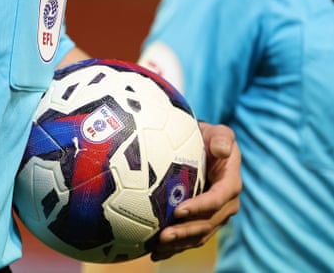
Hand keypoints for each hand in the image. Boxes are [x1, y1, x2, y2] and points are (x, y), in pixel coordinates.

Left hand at [151, 122, 241, 260]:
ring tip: (156, 248)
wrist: (203, 150)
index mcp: (231, 183)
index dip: (200, 207)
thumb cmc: (207, 138)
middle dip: (186, 232)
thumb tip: (221, 150)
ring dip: (179, 244)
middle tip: (163, 236)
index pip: (218, 199)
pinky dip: (174, 247)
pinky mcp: (202, 222)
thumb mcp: (217, 132)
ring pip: (198, 235)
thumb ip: (222, 138)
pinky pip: (190, 238)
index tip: (179, 210)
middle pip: (207, 223)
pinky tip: (154, 252)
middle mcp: (226, 204)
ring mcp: (215, 216)